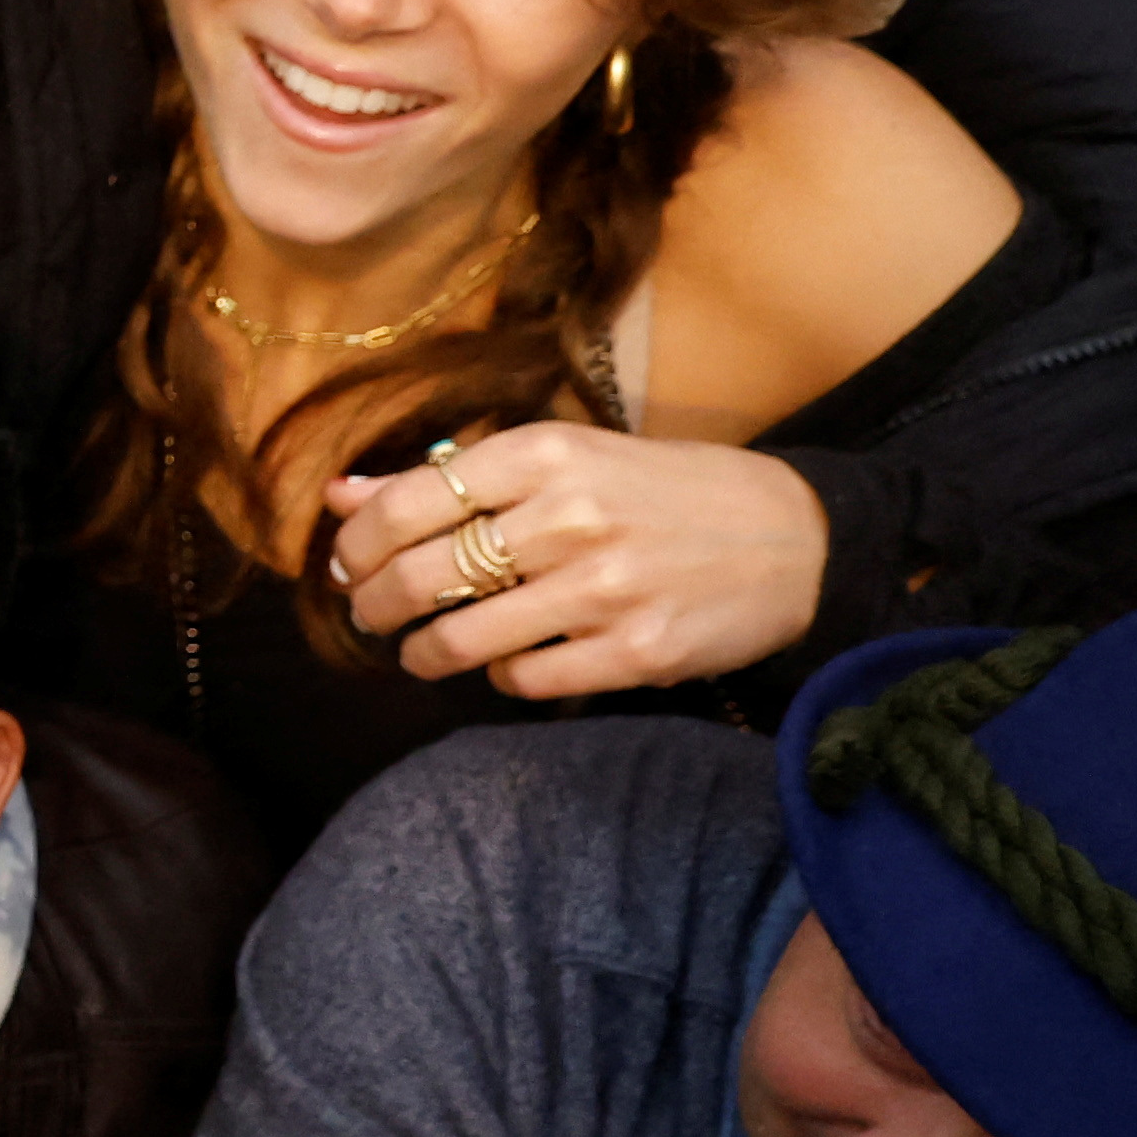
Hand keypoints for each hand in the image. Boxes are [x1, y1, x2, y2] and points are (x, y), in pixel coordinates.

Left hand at [317, 420, 829, 692]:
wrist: (797, 537)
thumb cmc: (664, 492)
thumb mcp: (566, 459)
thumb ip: (454, 478)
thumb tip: (339, 496)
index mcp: (546, 456)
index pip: (407, 504)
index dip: (357, 546)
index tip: (346, 565)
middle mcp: (571, 519)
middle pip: (420, 576)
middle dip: (372, 606)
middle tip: (367, 615)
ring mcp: (603, 591)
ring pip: (461, 640)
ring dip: (424, 653)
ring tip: (422, 650)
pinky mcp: (634, 653)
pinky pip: (523, 681)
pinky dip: (501, 677)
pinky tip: (508, 661)